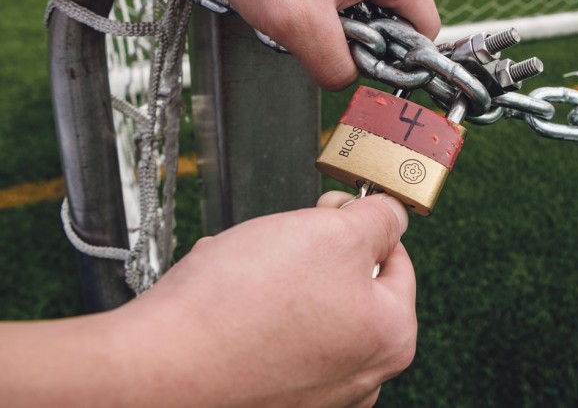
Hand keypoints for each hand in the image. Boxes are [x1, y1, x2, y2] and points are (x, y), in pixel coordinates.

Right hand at [118, 193, 415, 407]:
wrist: (157, 367)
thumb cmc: (243, 306)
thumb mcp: (333, 233)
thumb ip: (378, 219)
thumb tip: (391, 215)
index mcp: (390, 336)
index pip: (396, 260)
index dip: (360, 225)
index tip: (331, 213)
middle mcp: (359, 376)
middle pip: (348, 286)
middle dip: (310, 254)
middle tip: (280, 241)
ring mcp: (313, 395)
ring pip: (303, 310)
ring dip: (274, 280)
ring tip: (242, 273)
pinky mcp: (268, 398)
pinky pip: (269, 340)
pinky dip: (248, 315)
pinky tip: (223, 302)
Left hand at [181, 0, 440, 89]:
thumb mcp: (297, 26)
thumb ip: (336, 67)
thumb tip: (350, 79)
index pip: (424, 30)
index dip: (393, 56)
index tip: (352, 56)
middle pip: (399, 14)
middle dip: (362, 32)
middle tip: (315, 27)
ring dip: (344, 15)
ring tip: (303, 3)